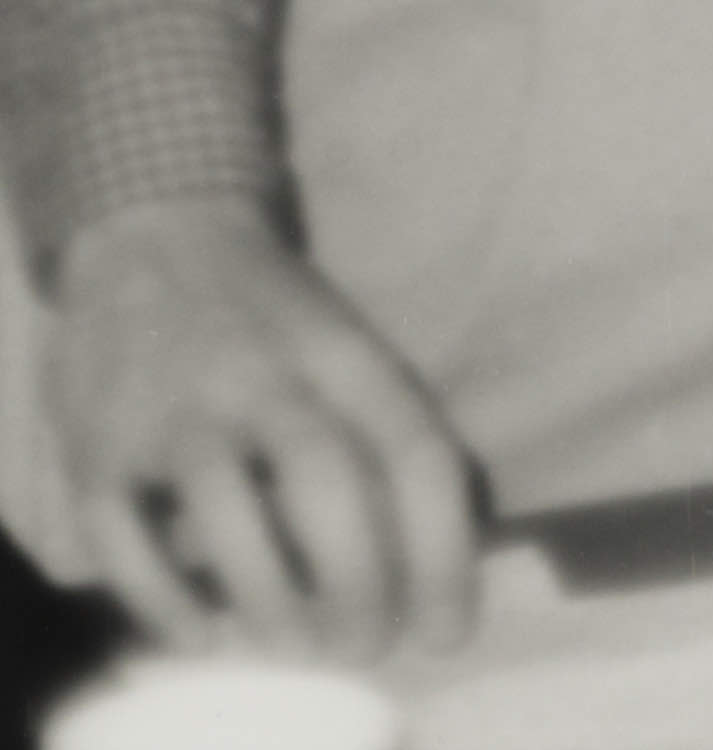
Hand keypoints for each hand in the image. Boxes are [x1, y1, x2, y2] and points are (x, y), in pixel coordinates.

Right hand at [46, 192, 479, 663]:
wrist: (154, 232)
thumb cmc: (271, 314)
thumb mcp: (346, 346)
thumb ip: (380, 432)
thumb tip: (428, 555)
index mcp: (345, 358)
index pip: (415, 457)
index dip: (442, 555)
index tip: (446, 632)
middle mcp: (265, 382)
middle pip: (329, 489)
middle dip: (358, 585)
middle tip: (365, 648)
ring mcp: (175, 414)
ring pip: (228, 517)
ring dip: (270, 600)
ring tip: (296, 647)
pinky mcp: (98, 447)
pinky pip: (125, 538)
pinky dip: (163, 600)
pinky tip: (203, 635)